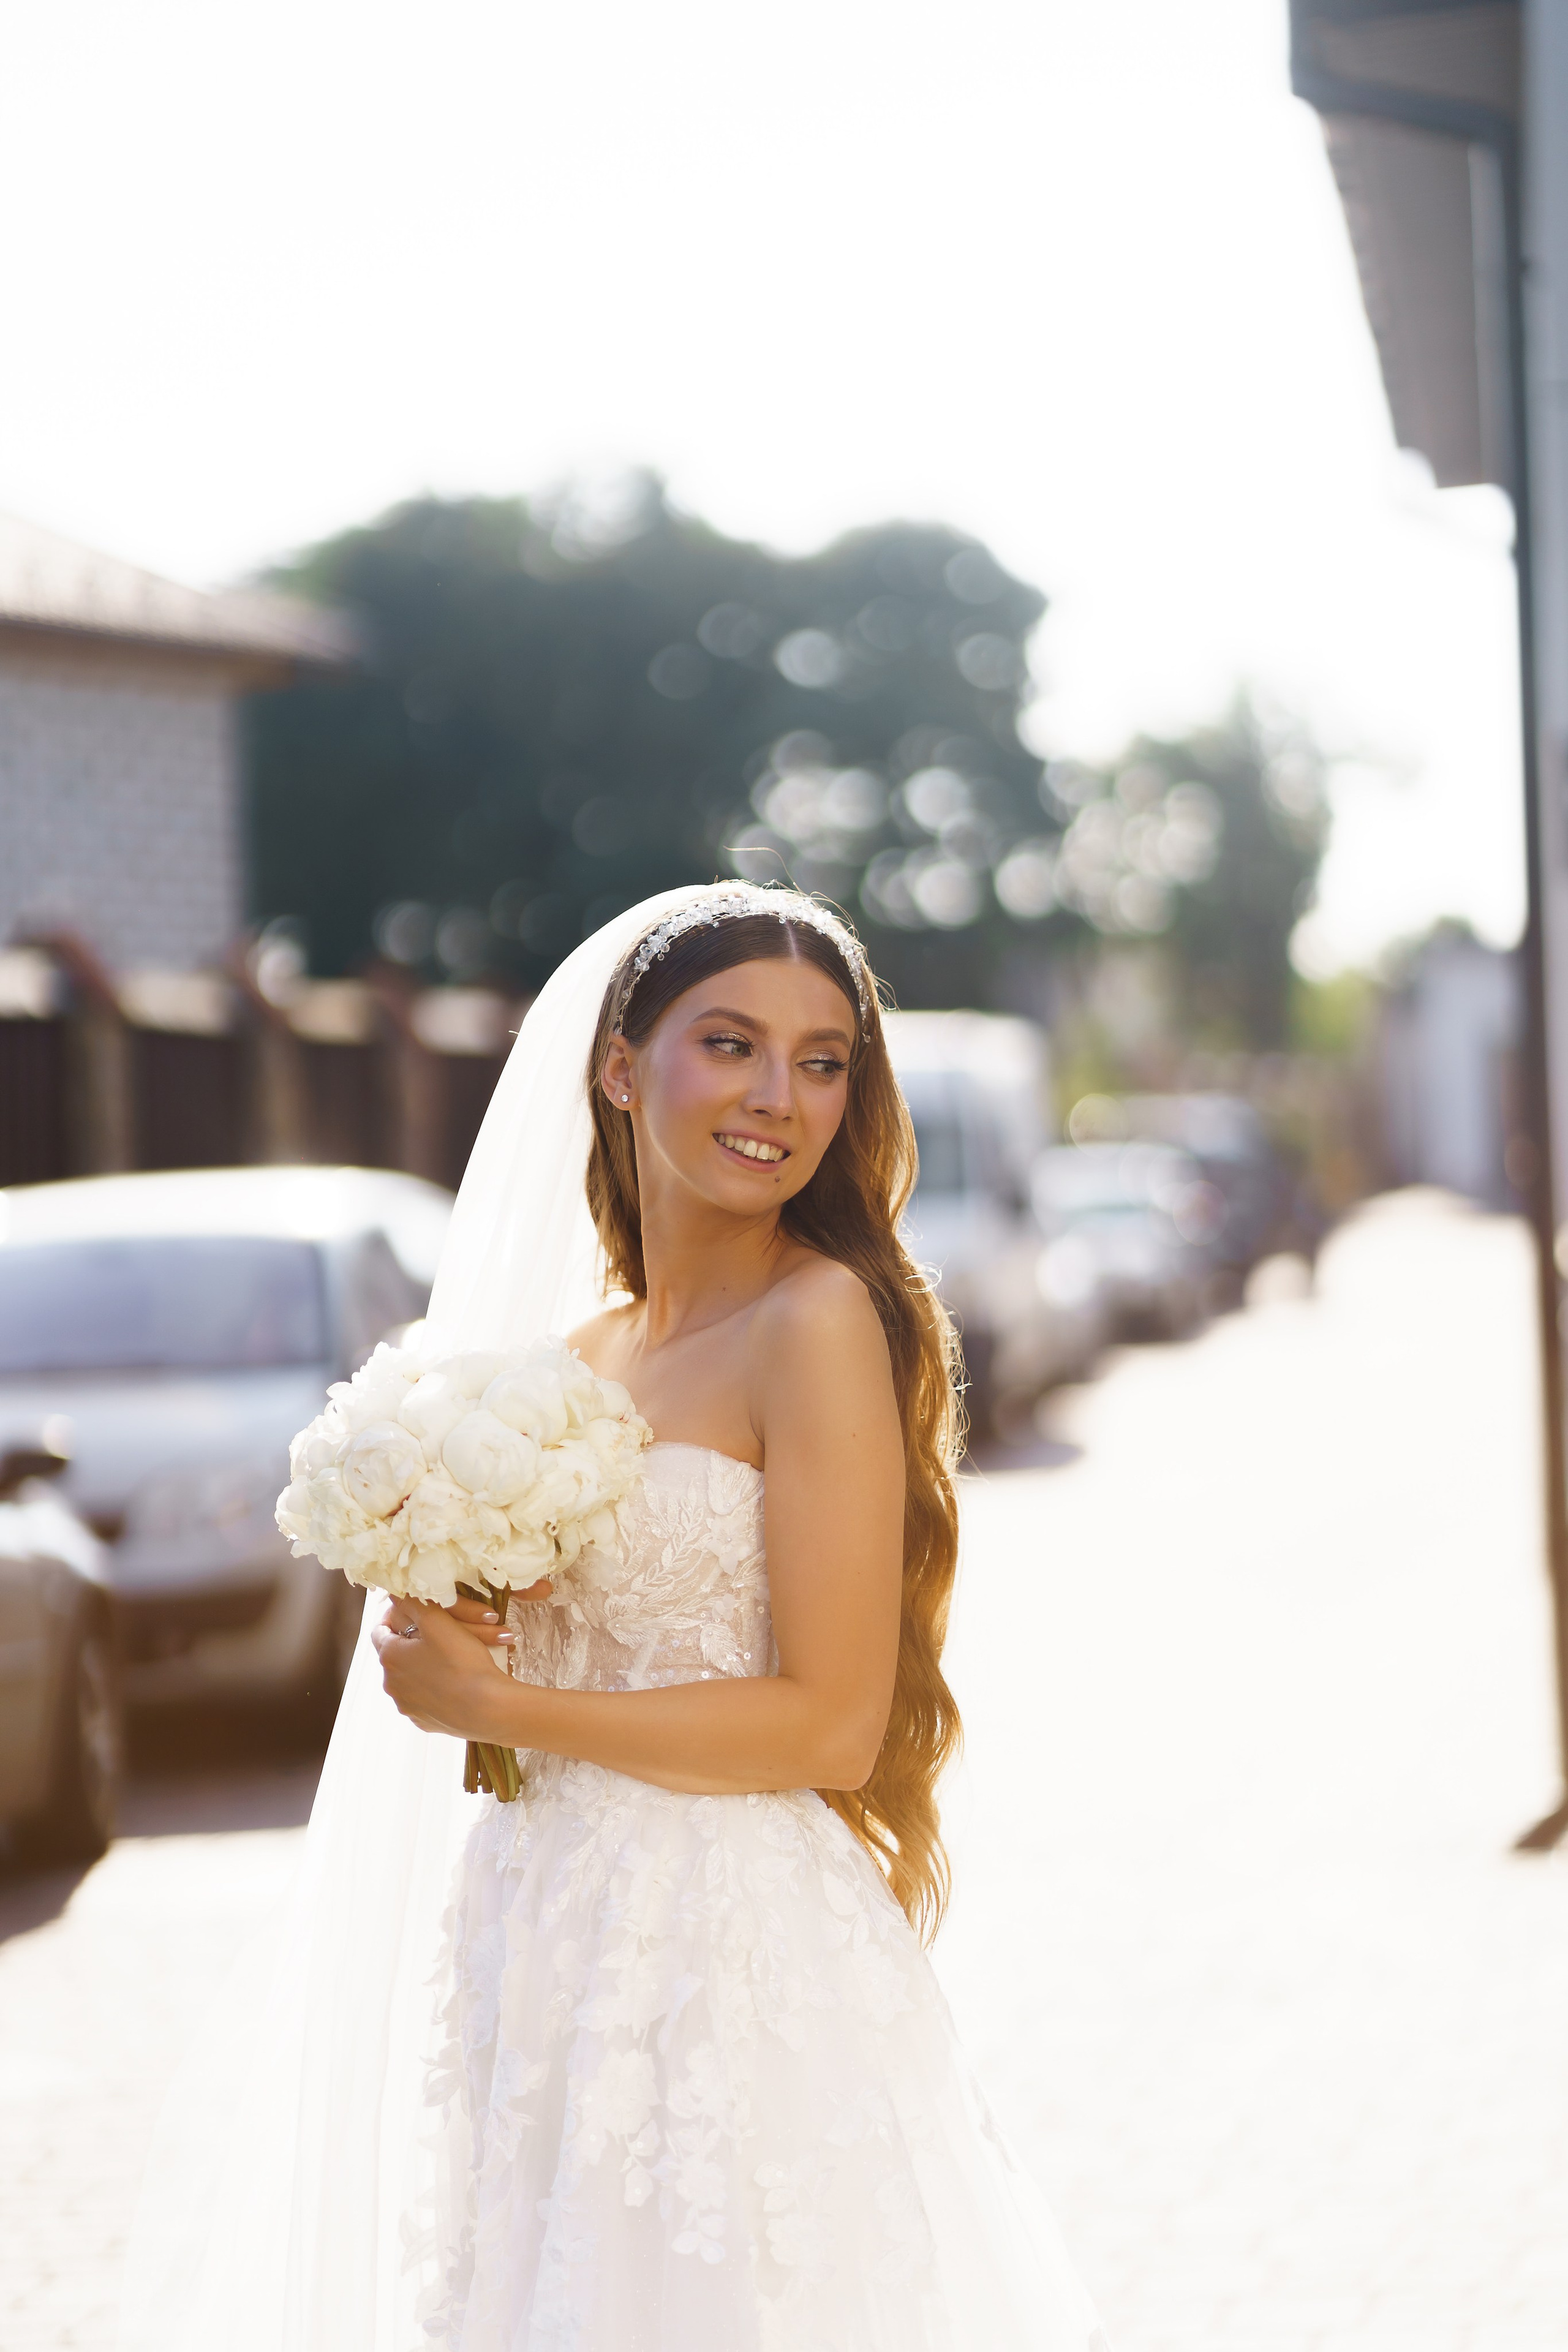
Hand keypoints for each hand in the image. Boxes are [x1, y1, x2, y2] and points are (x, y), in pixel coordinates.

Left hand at [372, 1598, 515, 1738]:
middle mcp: (391, 1684)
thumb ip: (413, 1602)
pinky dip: (436, 1687)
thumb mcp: (438, 1621)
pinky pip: (425, 1698)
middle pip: (397, 1653)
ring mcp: (407, 1706)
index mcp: (389, 1657)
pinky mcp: (424, 1722)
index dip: (395, 1617)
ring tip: (454, 1655)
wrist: (488, 1709)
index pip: (380, 1630)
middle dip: (416, 1640)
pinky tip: (457, 1681)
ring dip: (426, 1664)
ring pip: (412, 1677)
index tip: (417, 1612)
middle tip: (443, 1631)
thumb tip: (396, 1593)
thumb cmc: (461, 1661)